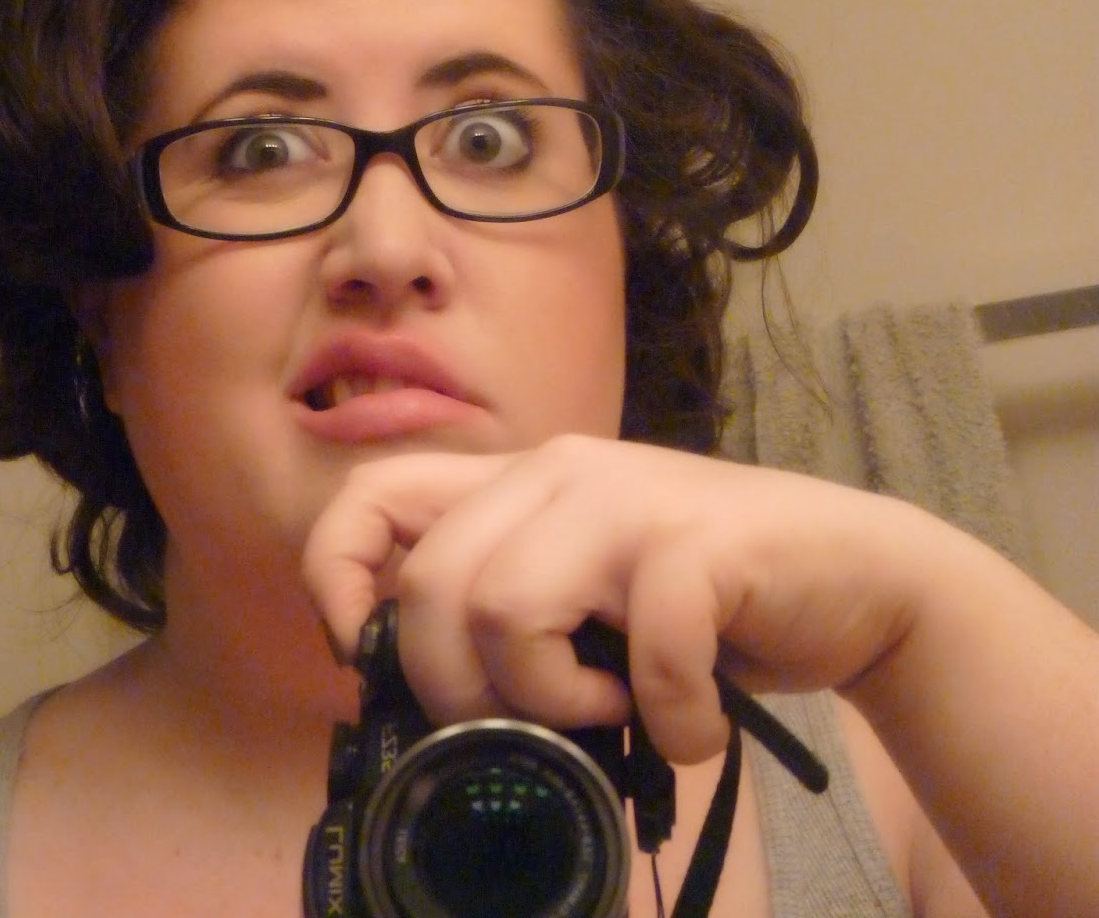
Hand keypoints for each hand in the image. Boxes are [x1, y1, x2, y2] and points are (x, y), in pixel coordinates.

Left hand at [301, 434, 929, 763]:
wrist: (859, 577)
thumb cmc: (706, 603)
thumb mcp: (585, 590)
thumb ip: (506, 602)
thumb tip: (401, 685)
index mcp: (520, 480)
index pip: (373, 491)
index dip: (334, 571)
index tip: (361, 653)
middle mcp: (561, 470)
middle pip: (428, 584)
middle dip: (459, 689)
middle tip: (533, 719)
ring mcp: (628, 499)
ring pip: (505, 610)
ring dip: (554, 701)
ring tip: (616, 708)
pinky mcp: (698, 543)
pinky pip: (641, 652)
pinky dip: (669, 720)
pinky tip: (695, 724)